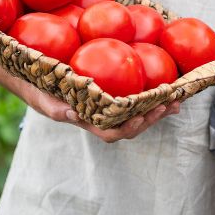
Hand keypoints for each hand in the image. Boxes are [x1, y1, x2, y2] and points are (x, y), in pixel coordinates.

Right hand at [17, 76, 179, 141]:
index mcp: (89, 122)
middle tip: (169, 105)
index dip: (128, 129)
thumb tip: (75, 114)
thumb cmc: (40, 93)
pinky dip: (153, 95)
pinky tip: (168, 88)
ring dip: (158, 109)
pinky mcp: (114, 93)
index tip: (140, 118)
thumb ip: (59, 110)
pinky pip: (136, 98)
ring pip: (138, 114)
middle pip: (133, 125)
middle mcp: (103, 118)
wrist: (38, 81)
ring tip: (176, 100)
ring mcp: (110, 107)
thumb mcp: (45, 102)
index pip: (112, 133)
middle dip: (152, 118)